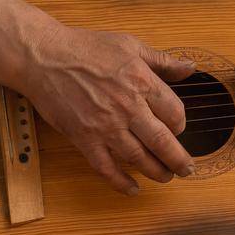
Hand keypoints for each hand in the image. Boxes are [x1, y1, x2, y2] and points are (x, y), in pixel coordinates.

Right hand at [22, 26, 196, 194]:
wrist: (45, 58)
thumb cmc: (86, 47)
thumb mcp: (130, 45)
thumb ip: (162, 60)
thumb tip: (190, 68)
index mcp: (142, 82)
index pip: (175, 112)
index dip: (180, 124)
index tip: (178, 129)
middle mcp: (128, 107)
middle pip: (162, 141)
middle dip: (178, 159)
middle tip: (187, 168)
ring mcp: (106, 126)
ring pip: (139, 158)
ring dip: (156, 172)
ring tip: (166, 177)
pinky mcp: (84, 139)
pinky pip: (106, 168)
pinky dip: (121, 182)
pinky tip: (132, 189)